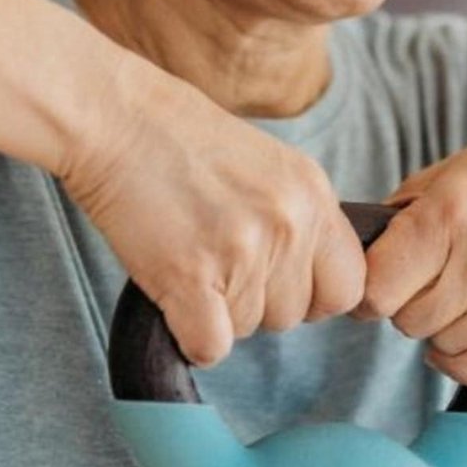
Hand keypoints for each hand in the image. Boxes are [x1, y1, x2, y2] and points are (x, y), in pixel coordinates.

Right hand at [60, 52, 365, 368]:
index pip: (350, 286)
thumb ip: (299, 218)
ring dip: (218, 311)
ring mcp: (243, 252)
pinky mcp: (191, 277)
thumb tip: (308, 280)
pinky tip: (174, 295)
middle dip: (259, 303)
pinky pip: (211, 346)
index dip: (314, 295)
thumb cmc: (183, 140)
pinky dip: (190, 334)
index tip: (280, 282)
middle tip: (218, 261)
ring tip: (190, 258)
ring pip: (248, 329)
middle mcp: (289, 224)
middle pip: (295, 315)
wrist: (116, 120)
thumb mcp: (271, 166)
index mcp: (314, 194)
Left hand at [351, 113, 466, 385]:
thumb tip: (359, 257)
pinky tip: (460, 341)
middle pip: (409, 321)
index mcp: (449, 209)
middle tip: (426, 284)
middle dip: (406, 307)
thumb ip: (403, 214)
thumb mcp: (451, 169)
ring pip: (446, 345)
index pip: (378, 287)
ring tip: (459, 295)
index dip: (367, 292)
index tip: (377, 285)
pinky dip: (464, 363)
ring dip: (441, 329)